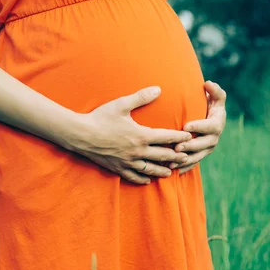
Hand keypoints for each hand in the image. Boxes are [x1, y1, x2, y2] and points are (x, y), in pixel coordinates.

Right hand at [74, 86, 192, 184]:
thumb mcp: (121, 104)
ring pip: (150, 169)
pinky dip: (143, 179)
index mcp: (141, 135)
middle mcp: (137, 151)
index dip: (180, 137)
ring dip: (162, 170)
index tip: (189, 137)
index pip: (166, 137)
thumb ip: (141, 97)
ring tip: (171, 171)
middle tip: (187, 157)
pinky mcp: (117, 168)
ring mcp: (127, 162)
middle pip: (162, 156)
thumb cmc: (100, 117)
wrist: (80, 135)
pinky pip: (133, 177)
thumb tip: (158, 89)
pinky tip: (148, 180)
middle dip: (176, 156)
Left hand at [171, 81, 226, 174]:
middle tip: (177, 146)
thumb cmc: (209, 104)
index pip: (210, 126)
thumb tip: (208, 84)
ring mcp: (207, 149)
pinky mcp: (200, 156)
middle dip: (191, 146)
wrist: (207, 117)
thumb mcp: (215, 97)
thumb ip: (214, 90)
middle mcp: (214, 138)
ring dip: (185, 160)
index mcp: (217, 123)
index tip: (186, 126)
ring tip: (172, 161)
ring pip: (197, 157)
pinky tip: (172, 170)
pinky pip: (192, 163)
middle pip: (204, 145)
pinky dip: (183, 168)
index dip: (199, 126)